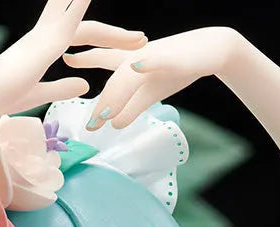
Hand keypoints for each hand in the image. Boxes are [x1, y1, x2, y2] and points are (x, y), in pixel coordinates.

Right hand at [0, 0, 147, 115]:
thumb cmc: (7, 97)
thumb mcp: (42, 93)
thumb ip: (63, 87)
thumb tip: (85, 87)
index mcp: (43, 45)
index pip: (80, 35)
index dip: (105, 39)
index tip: (128, 47)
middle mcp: (46, 34)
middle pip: (87, 25)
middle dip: (114, 33)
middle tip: (142, 40)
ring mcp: (47, 34)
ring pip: (83, 19)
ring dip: (111, 29)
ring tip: (139, 36)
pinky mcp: (50, 40)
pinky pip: (75, 18)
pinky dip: (84, 6)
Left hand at [63, 27, 245, 129]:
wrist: (214, 50)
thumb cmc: (178, 67)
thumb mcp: (151, 93)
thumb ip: (131, 108)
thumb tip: (113, 124)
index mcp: (130, 61)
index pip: (101, 57)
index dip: (83, 58)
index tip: (65, 58)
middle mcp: (137, 55)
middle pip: (111, 70)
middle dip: (101, 97)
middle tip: (89, 123)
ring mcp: (153, 55)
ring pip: (129, 73)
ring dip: (116, 93)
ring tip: (103, 115)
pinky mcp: (172, 56)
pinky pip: (156, 60)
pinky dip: (145, 64)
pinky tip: (136, 67)